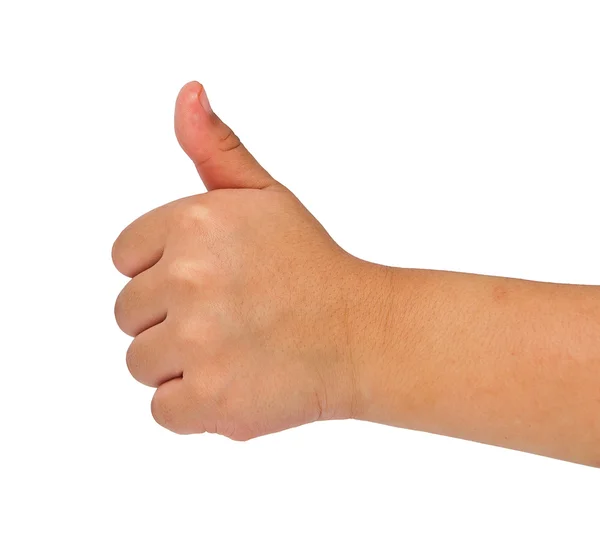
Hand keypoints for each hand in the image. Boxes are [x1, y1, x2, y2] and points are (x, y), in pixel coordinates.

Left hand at [112, 82, 387, 438]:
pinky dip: (196, 407)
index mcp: (193, 222)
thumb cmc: (311, 265)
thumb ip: (217, 149)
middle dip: (171, 320)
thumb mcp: (266, 196)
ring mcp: (199, 342)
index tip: (211, 282)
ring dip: (182, 365)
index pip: (124, 259)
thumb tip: (188, 93)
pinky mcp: (212, 400)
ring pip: (141, 363)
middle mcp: (189, 277)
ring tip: (238, 350)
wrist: (366, 333)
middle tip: (232, 319)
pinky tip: (240, 383)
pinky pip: (164, 410)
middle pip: (128, 314)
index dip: (164, 274)